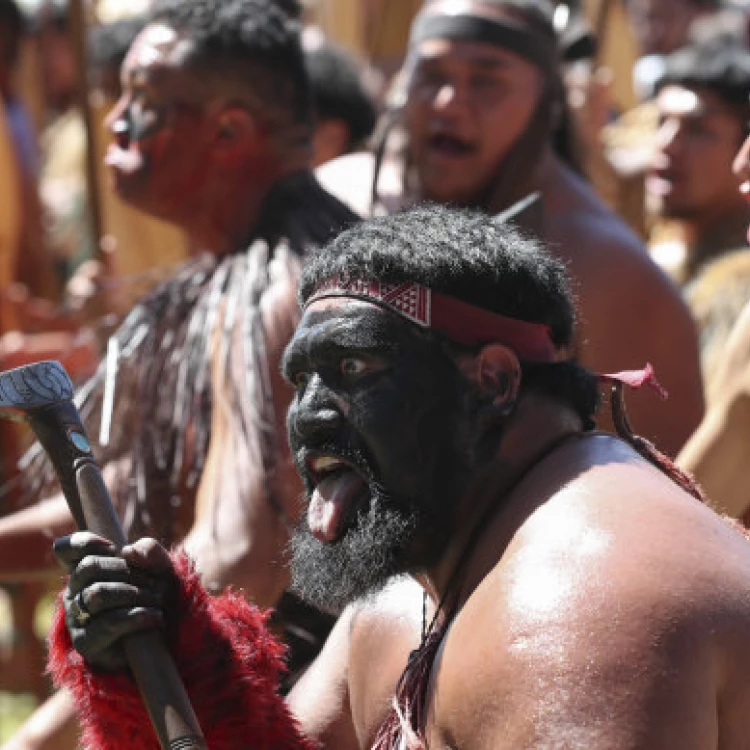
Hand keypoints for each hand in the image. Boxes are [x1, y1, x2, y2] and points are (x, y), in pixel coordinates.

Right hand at [53, 533, 175, 671]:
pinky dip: (138, 616)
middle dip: (126, 570)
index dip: (84, 542)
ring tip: (156, 601)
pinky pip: (108, 623)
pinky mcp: (86, 642)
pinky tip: (155, 617)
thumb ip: (149, 551)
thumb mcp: (160, 569)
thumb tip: (129, 551)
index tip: (112, 546)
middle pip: (88, 567)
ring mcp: (77, 618)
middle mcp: (75, 592)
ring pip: (97, 594)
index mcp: (88, 571)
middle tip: (152, 583)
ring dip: (134, 594)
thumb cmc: (156, 596)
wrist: (162, 640)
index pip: (66, 549)